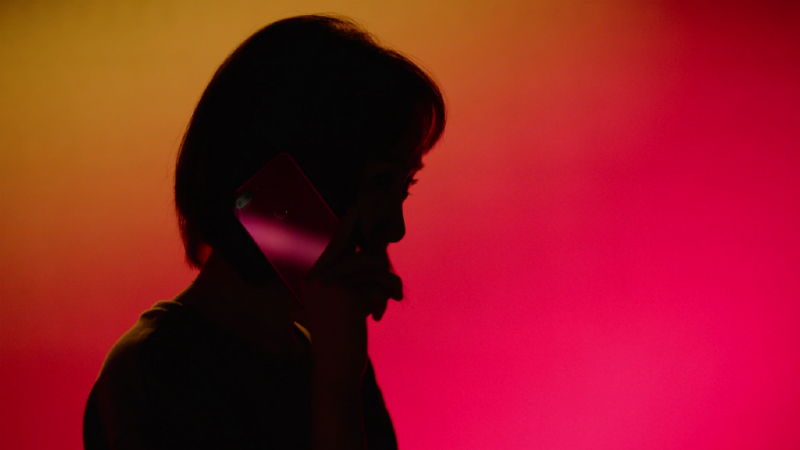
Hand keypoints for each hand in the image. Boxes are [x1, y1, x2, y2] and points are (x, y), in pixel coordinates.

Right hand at [302, 206, 402, 372]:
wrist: (334, 369)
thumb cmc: (341, 338)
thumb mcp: (341, 304)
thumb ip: (351, 279)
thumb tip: (374, 254)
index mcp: (314, 276)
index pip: (337, 243)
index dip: (349, 225)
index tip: (357, 206)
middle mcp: (318, 276)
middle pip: (364, 255)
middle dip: (384, 272)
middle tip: (393, 290)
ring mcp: (330, 285)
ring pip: (375, 269)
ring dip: (387, 288)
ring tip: (387, 303)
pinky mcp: (346, 296)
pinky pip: (378, 287)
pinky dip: (382, 301)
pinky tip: (375, 317)